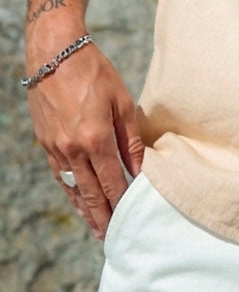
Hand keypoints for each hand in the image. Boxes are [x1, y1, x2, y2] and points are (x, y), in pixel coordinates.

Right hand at [26, 40, 144, 238]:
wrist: (55, 54)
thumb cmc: (95, 73)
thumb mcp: (121, 102)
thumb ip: (131, 140)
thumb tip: (140, 170)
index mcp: (96, 139)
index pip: (112, 182)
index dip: (122, 203)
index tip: (132, 219)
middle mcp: (73, 149)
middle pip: (91, 193)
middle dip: (103, 216)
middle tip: (114, 237)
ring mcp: (56, 147)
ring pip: (72, 188)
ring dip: (85, 210)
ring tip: (96, 227)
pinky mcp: (45, 142)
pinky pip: (59, 175)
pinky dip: (69, 192)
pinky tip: (77, 200)